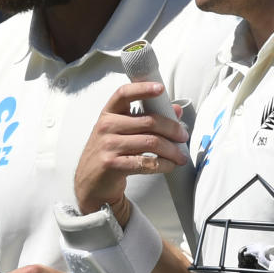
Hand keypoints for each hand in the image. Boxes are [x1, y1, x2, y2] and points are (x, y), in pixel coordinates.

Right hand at [74, 81, 188, 218]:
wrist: (89, 183)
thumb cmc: (108, 154)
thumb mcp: (121, 133)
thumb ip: (146, 119)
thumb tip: (176, 110)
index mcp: (108, 114)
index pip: (124, 94)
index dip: (143, 89)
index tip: (160, 89)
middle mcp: (106, 126)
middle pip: (148, 121)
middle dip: (172, 129)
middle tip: (183, 136)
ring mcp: (108, 145)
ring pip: (151, 142)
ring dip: (171, 150)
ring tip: (180, 156)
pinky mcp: (113, 164)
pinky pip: (146, 163)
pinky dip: (163, 165)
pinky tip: (169, 166)